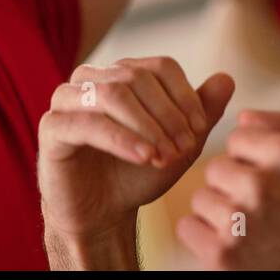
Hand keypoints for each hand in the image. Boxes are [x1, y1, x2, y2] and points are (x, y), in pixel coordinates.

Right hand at [38, 58, 233, 266]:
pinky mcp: (52, 127)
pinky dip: (122, 139)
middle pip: (139, 78)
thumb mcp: (180, 142)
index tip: (201, 129)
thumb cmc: (140, 172)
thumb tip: (227, 78)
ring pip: (114, 95)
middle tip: (185, 149)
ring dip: (148, 126)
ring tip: (166, 156)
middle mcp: (93, 78)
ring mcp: (68, 99)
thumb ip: (203, 111)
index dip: (185, 96)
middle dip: (168, 115)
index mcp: (123, 73)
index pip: (161, 66)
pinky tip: (144, 157)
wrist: (104, 213)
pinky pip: (88, 123)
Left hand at [176, 110, 279, 269]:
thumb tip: (242, 116)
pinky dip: (204, 235)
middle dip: (233, 184)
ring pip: (201, 198)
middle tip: (259, 205)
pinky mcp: (222, 255)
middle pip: (216, 168)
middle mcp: (262, 184)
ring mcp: (239, 222)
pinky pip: (188, 228)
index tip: (269, 177)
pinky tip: (232, 241)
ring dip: (219, 210)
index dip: (252, 157)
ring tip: (248, 225)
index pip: (237, 137)